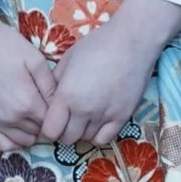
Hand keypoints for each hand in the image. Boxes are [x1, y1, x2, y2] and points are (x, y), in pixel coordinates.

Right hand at [0, 0, 55, 151]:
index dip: (58, 113)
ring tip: (31, 111)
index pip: (53, 122)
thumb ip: (51, 86)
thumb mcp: (35, 60)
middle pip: (39, 132)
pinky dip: (14, 139)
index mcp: (27, 104)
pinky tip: (17, 124)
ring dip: (31, 130)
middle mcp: (10, 119)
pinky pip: (3, 144)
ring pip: (24, 141)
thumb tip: (62, 104)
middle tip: (43, 103)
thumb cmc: (5, 45)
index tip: (56, 101)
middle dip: (45, 121)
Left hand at [39, 0, 180, 147]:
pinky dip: (98, 134)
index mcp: (67, 95)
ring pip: (85, 139)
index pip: (50, 130)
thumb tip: (49, 100)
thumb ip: (55, 84)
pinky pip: (105, 139)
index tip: (52, 121)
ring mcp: (104, 115)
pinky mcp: (122, 117)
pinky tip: (98, 121)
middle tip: (67, 119)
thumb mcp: (67, 60)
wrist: (132, 42)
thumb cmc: (97, 45)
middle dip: (63, 131)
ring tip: (84, 116)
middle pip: (66, 138)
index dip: (48, 128)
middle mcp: (84, 110)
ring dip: (81, 131)